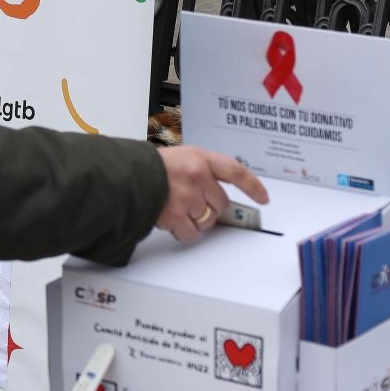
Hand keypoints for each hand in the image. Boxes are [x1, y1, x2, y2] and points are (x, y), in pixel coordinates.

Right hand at [155, 145, 270, 241]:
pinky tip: (173, 222)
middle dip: (211, 208)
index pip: (236, 172)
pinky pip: (191, 233)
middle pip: (221, 203)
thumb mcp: (180, 157)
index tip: (263, 198)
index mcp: (201, 158)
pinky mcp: (176, 215)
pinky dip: (184, 232)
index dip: (253, 187)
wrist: (125, 176)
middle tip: (194, 205)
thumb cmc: (150, 167)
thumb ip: (201, 170)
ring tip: (178, 210)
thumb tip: (215, 193)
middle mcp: (198, 176)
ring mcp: (188, 197)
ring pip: (207, 220)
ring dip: (196, 221)